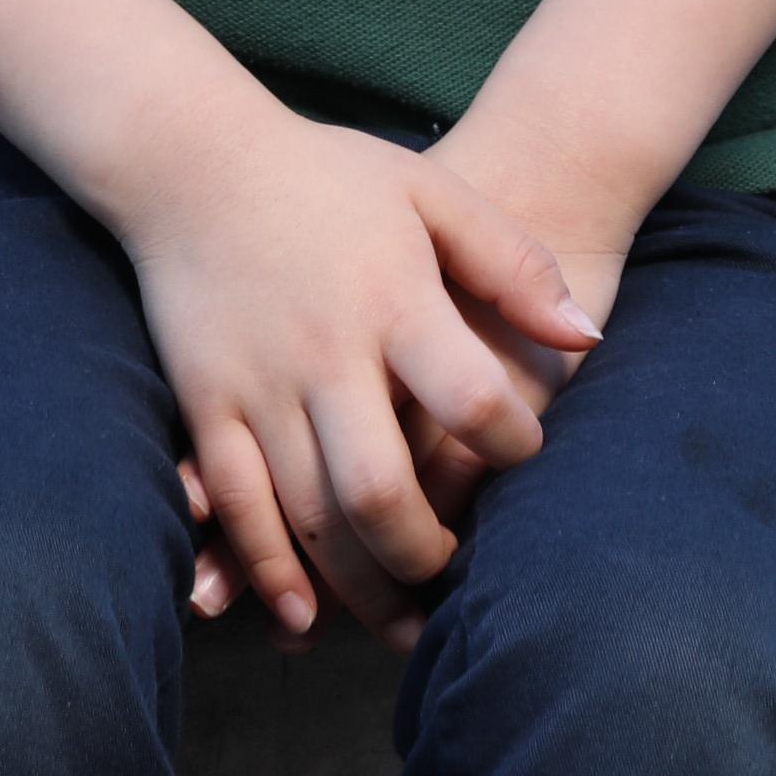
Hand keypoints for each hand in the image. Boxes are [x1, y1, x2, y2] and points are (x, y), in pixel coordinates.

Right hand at [123, 102, 600, 645]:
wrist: (192, 156)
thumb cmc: (327, 174)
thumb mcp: (430, 193)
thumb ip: (511, 263)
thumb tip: (584, 338)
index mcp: (391, 298)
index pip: (470, 399)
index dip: (512, 444)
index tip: (523, 452)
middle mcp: (323, 352)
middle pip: (381, 490)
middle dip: (427, 554)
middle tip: (456, 568)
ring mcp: (257, 385)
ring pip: (311, 518)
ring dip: (361, 586)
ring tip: (404, 617)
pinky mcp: (205, 406)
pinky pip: (237, 507)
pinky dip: (271, 570)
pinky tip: (304, 619)